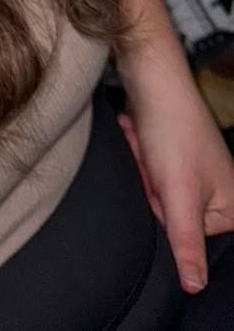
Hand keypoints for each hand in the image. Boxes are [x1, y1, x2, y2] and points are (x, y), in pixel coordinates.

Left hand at [116, 55, 233, 294]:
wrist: (151, 76)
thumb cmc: (171, 130)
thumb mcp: (178, 194)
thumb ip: (187, 242)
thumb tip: (195, 286)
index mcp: (230, 205)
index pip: (187, 236)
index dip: (164, 211)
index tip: (162, 186)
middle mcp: (217, 187)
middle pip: (167, 210)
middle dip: (150, 185)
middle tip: (152, 160)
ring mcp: (194, 167)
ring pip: (153, 187)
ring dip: (141, 164)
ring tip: (145, 140)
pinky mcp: (172, 150)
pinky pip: (148, 165)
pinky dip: (138, 149)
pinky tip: (137, 131)